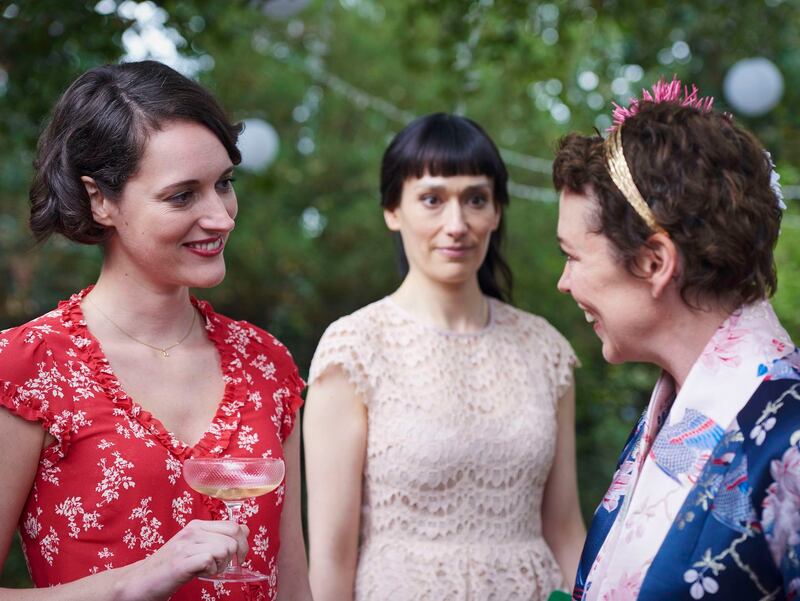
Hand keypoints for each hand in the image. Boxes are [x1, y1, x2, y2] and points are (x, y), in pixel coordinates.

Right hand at [116, 519, 248, 600]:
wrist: (141, 581)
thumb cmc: (171, 566)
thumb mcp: (197, 547)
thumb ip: (219, 537)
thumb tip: (245, 529)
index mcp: (197, 525)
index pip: (234, 526)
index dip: (243, 543)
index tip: (238, 557)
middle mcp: (192, 531)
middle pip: (233, 536)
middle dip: (237, 554)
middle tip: (225, 566)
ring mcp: (186, 545)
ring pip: (224, 548)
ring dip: (222, 565)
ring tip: (208, 570)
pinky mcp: (181, 562)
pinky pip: (210, 559)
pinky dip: (211, 571)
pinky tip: (201, 573)